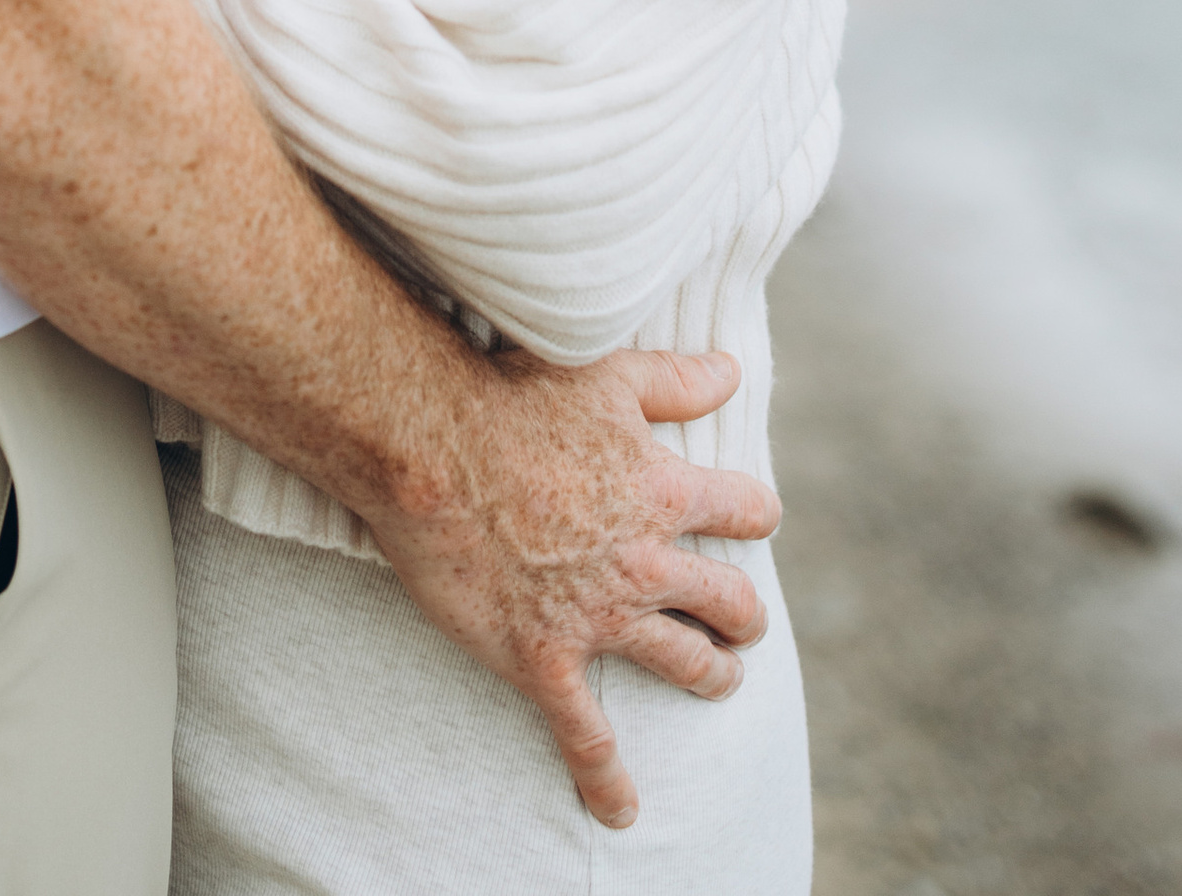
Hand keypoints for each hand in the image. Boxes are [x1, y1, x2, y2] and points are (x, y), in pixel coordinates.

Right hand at [367, 343, 777, 830]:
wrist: (425, 447)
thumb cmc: (510, 394)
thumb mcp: (605, 373)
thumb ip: (676, 380)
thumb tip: (733, 371)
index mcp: (665, 490)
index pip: (745, 511)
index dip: (755, 513)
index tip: (755, 518)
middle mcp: (646, 561)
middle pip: (730, 600)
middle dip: (744, 613)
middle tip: (742, 620)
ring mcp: (599, 617)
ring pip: (685, 661)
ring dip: (711, 674)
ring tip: (717, 678)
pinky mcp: (545, 658)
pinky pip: (587, 736)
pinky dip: (607, 779)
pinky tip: (620, 810)